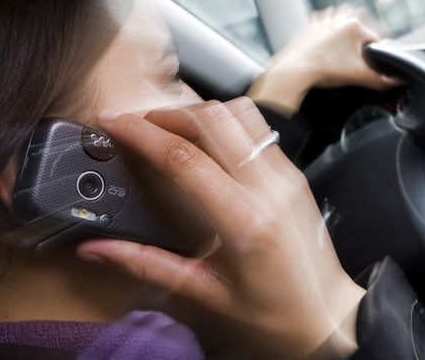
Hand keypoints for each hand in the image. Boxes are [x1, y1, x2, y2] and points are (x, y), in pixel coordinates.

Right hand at [77, 98, 365, 358]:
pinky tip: (204, 141)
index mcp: (244, 220)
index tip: (113, 123)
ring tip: (168, 127)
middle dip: (167, 113)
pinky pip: (257, 130)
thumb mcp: (205, 293)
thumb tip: (98, 248)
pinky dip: (224, 122)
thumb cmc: (275, 312)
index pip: (184, 158)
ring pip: (240, 114)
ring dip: (199, 112)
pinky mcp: (293, 174)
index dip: (142, 134)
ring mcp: (286, 176)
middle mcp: (269, 188)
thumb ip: (147, 265)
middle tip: (136, 123)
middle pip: (213, 120)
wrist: (326, 313)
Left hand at [247, 5, 400, 114]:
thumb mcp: (359, 76)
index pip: (376, 38)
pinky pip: (321, 22)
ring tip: (346, 40)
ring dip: (345, 25)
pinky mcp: (308, 27)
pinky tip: (327, 39)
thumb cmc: (326, 70)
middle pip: (359, 22)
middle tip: (363, 49)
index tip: (377, 60)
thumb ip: (382, 80)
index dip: (379, 51)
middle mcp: (339, 19)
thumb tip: (397, 82)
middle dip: (362, 34)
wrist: (296, 71)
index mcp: (354, 27)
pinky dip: (326, 28)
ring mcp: (322, 21)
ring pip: (340, 17)